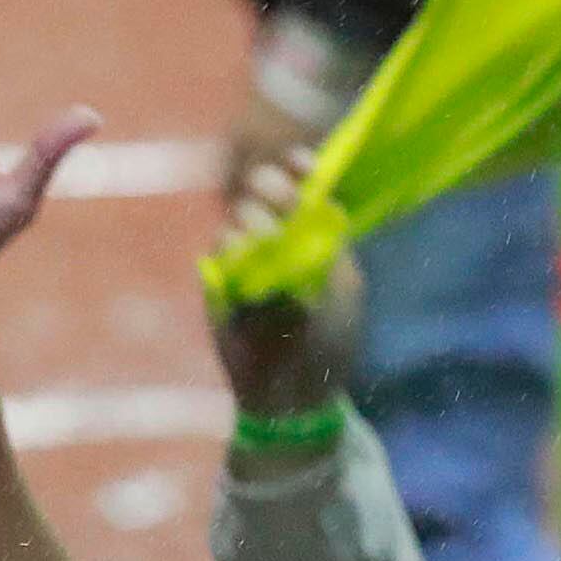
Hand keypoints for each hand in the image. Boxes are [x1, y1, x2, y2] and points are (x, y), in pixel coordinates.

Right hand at [207, 154, 366, 419]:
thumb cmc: (326, 345)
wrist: (292, 396)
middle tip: (279, 202)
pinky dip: (229, 245)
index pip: (303, 187)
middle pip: (265, 191)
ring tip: (262, 234)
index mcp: (314, 236)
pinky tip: (238, 250)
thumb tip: (316, 207)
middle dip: (271, 187)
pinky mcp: (222, 279)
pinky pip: (220, 249)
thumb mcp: (339, 296)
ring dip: (250, 216)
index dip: (298, 169)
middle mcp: (278, 238)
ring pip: (240, 215)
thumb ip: (328, 252)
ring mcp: (247, 257)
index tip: (301, 164)